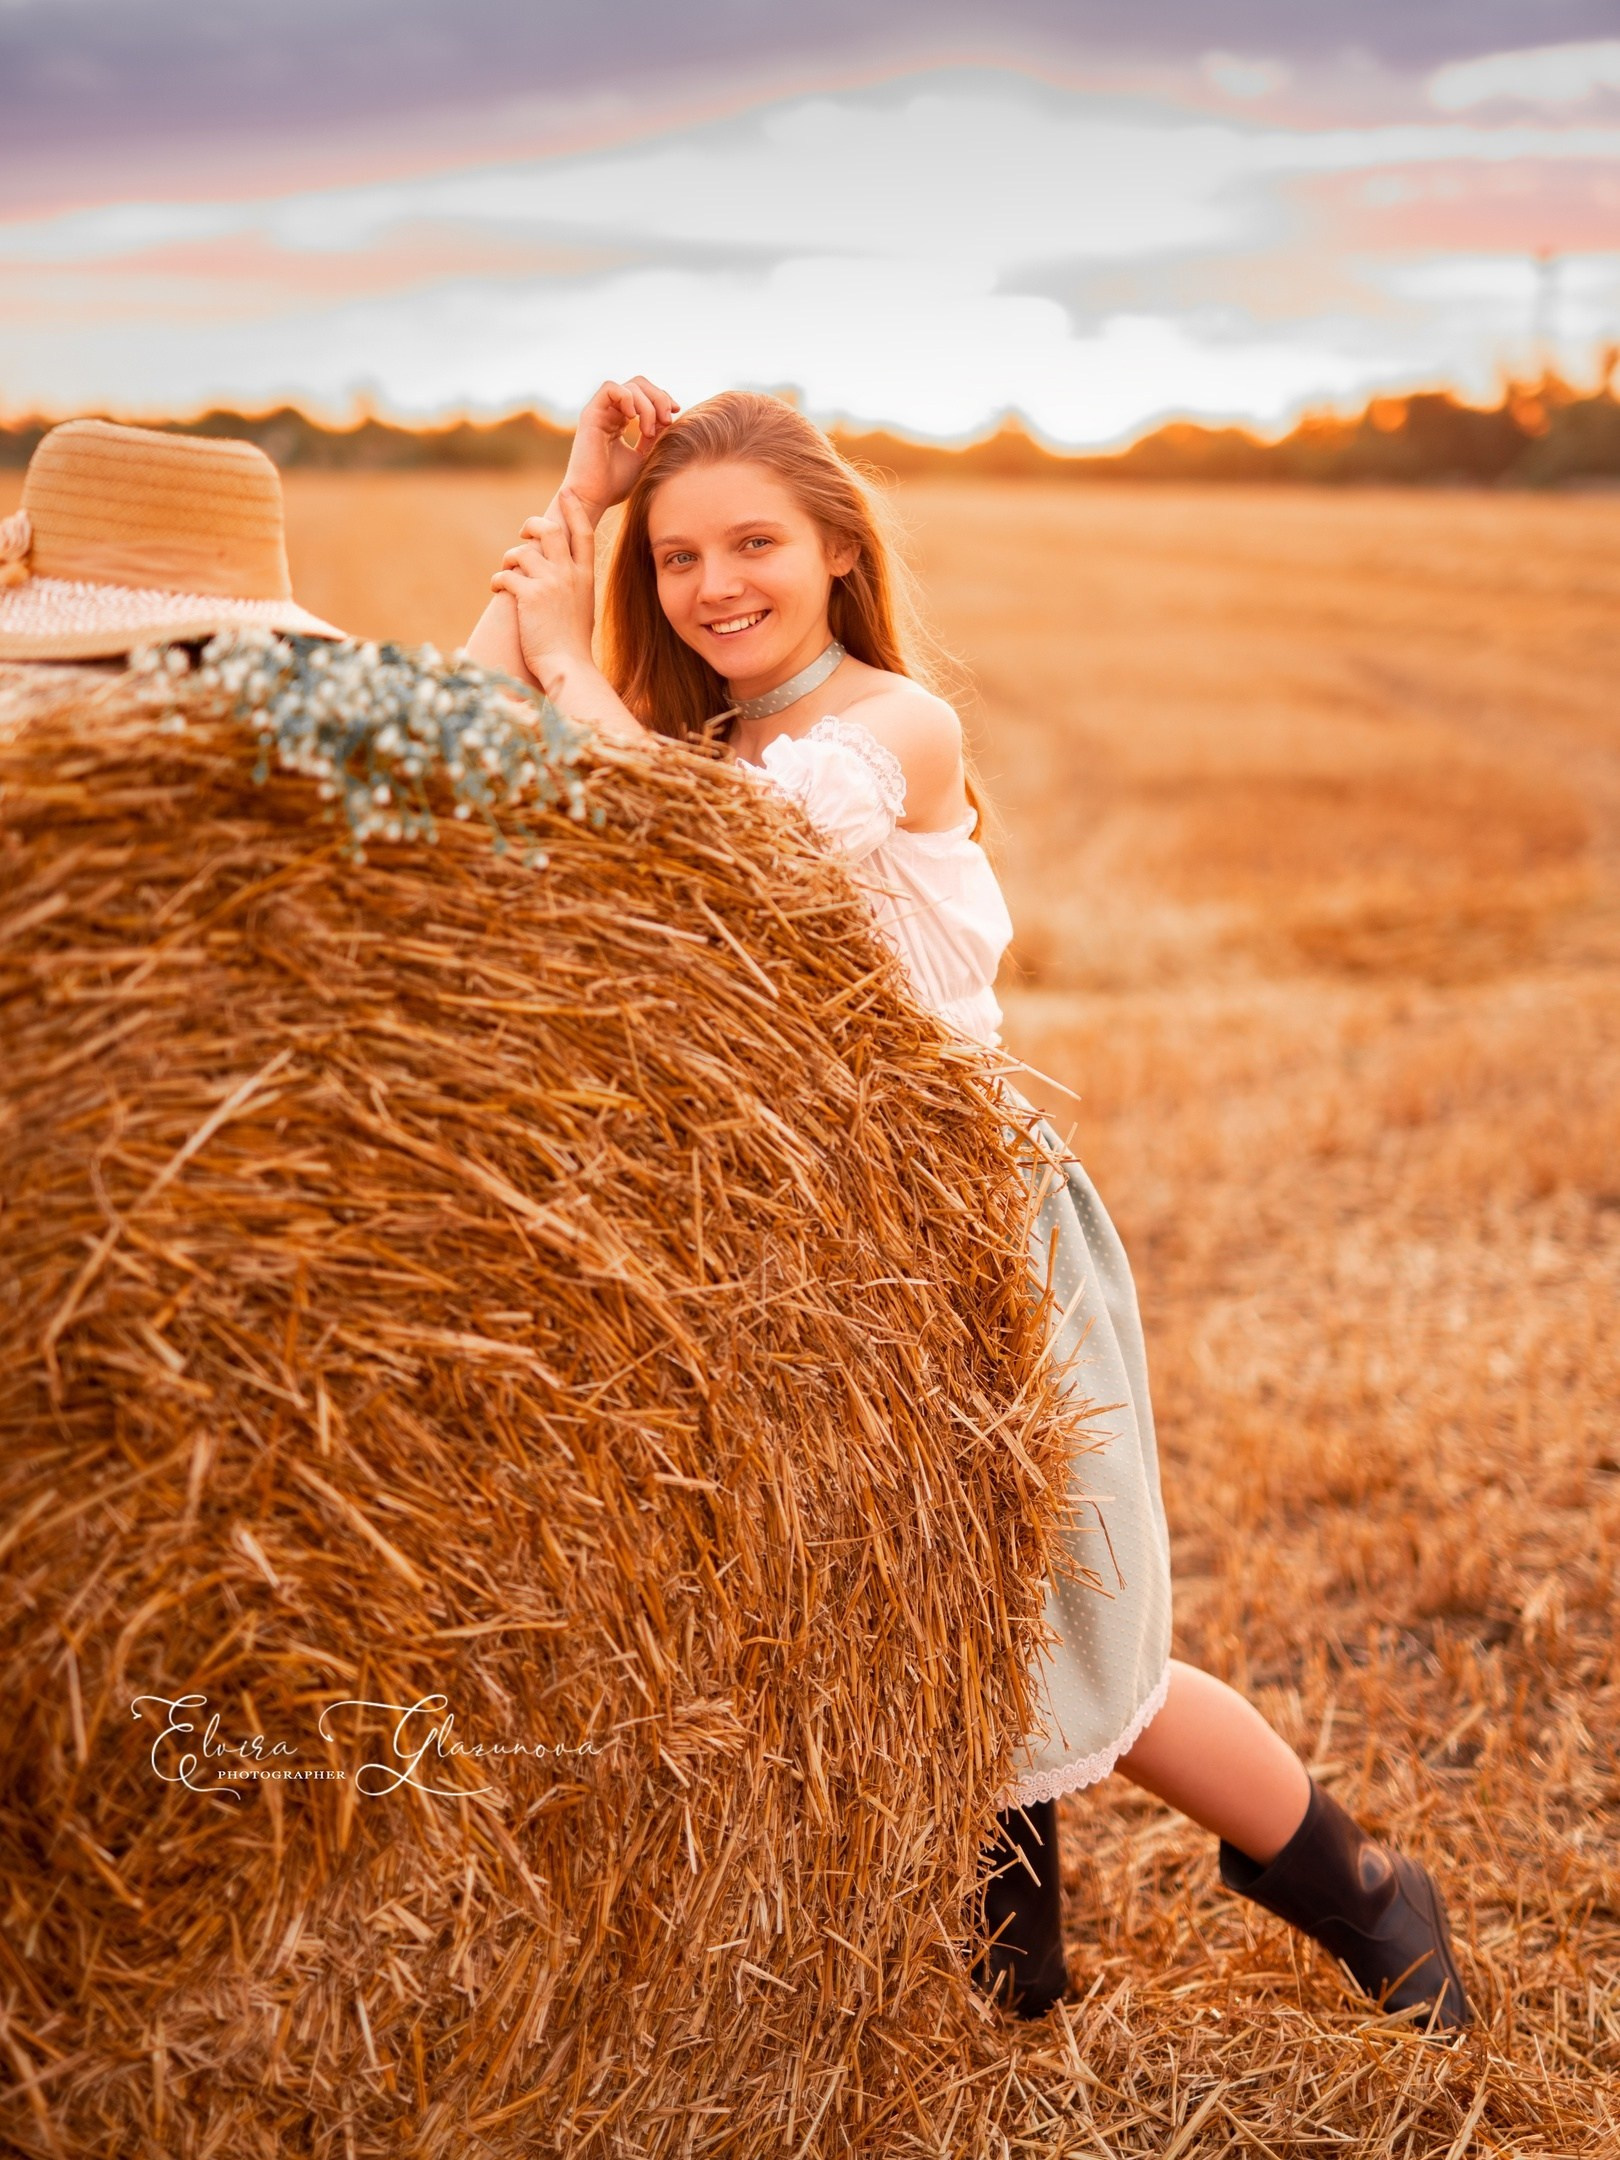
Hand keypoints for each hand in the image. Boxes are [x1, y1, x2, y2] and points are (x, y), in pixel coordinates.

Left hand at [490, 492, 596, 690]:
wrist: (568, 667)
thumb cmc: (572, 645)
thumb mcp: (583, 609)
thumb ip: (573, 586)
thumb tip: (560, 575)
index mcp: (585, 577)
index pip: (583, 533)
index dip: (574, 510)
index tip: (566, 493)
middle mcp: (570, 575)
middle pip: (550, 530)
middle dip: (531, 525)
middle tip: (522, 534)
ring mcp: (551, 583)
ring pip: (522, 551)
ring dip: (508, 559)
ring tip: (505, 575)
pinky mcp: (529, 596)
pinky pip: (505, 575)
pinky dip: (497, 581)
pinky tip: (497, 591)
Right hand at [562, 376, 678, 519]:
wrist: (593, 499)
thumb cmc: (616, 485)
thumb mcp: (645, 457)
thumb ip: (655, 436)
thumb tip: (669, 417)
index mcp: (621, 421)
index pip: (645, 395)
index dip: (663, 398)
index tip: (676, 412)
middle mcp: (610, 413)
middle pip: (640, 385)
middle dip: (659, 398)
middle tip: (667, 420)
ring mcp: (600, 412)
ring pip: (630, 386)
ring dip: (647, 404)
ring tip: (650, 431)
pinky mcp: (590, 414)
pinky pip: (610, 388)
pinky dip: (627, 397)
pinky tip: (634, 419)